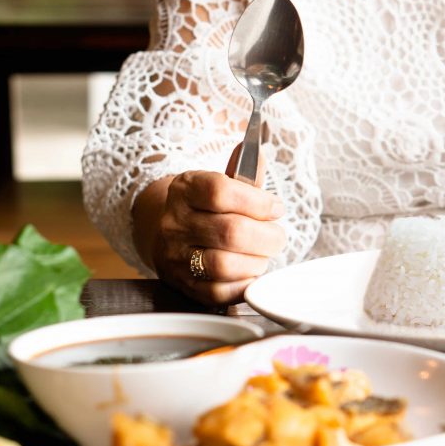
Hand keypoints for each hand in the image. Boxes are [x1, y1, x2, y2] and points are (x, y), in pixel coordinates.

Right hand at [133, 145, 285, 305]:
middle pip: (231, 232)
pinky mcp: (183, 285)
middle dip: (267, 237)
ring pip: (224, 265)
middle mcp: (175, 223)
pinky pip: (219, 292)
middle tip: (277, 236)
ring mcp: (175, 257)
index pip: (221, 192)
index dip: (258, 202)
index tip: (276, 208)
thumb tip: (259, 153)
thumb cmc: (207, 209)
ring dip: (256, 262)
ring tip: (262, 255)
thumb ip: (244, 172)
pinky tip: (250, 272)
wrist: (167, 235)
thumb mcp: (220, 183)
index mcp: (185, 189)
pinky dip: (244, 284)